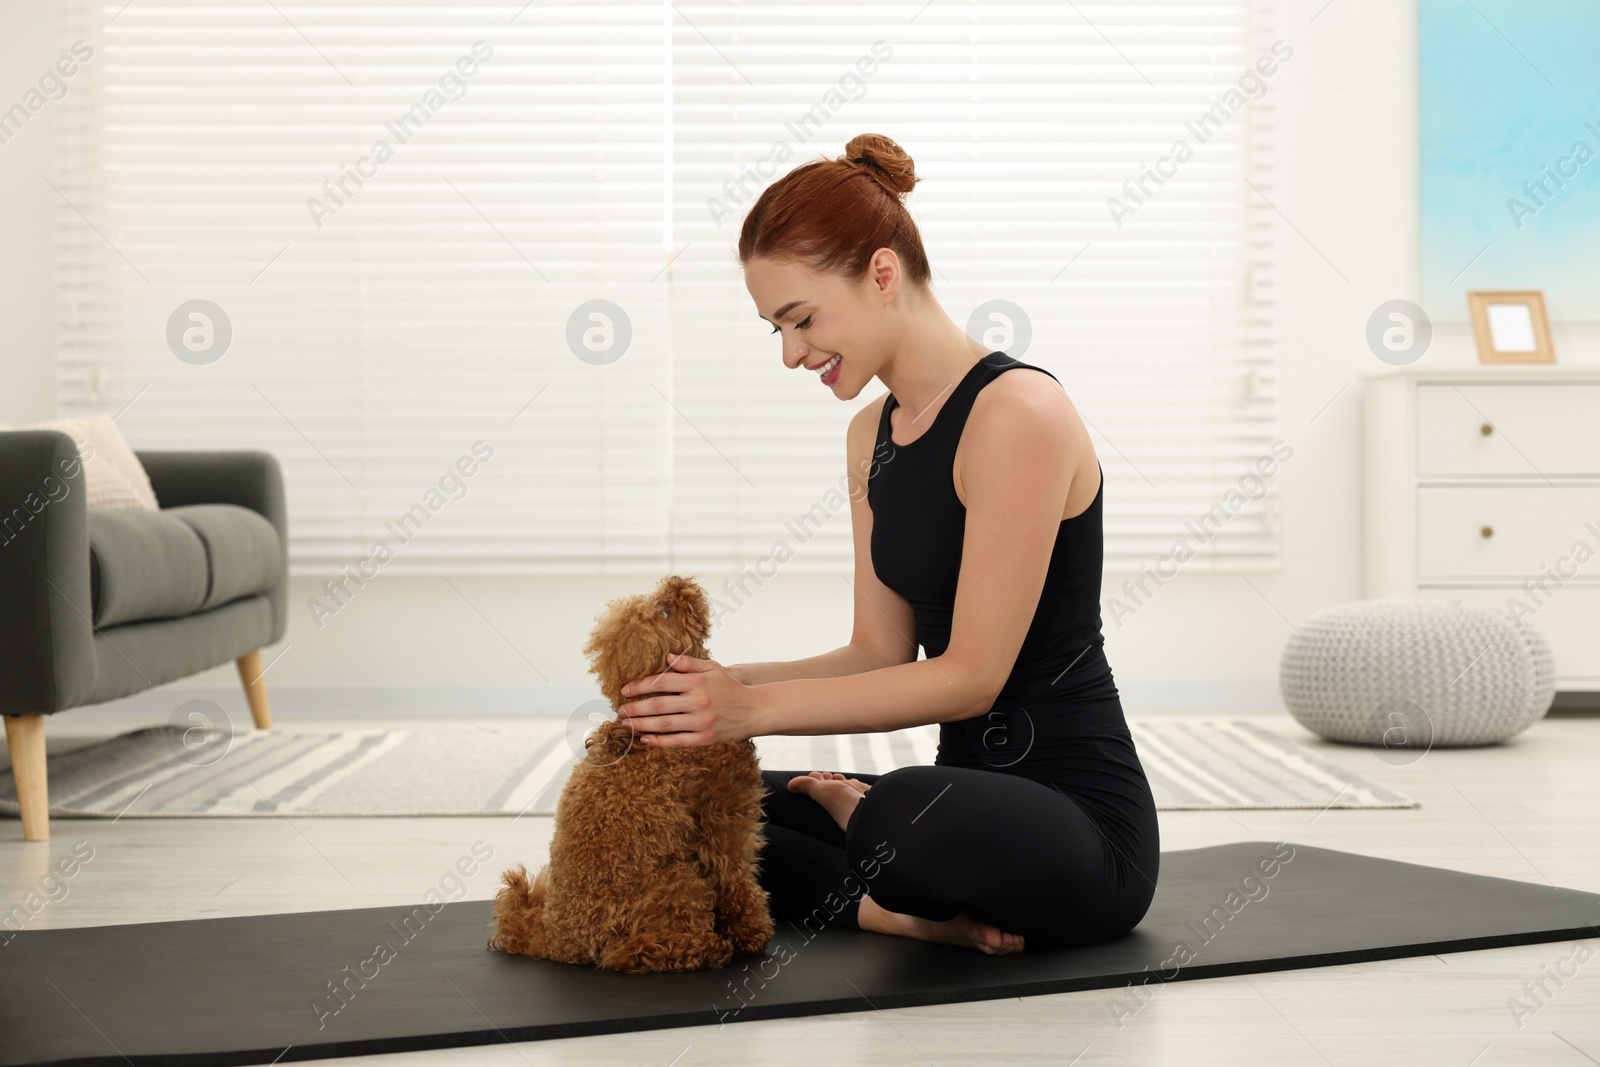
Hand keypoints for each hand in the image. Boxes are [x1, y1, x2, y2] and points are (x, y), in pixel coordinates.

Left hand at [617, 652, 762, 747]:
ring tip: (627, 724)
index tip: (625, 690)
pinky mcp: (705, 738)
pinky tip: (646, 739)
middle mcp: (697, 701)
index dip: (640, 686)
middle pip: (658, 705)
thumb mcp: (713, 669)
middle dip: (635, 708)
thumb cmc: (731, 688)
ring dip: (642, 725)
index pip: (661, 682)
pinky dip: (659, 741)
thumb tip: (667, 657)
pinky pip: (677, 741)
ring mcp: (701, 722)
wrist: (755, 710)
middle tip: (619, 711)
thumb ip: (689, 663)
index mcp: (697, 682)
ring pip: (664, 724)